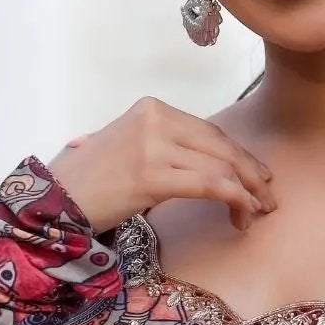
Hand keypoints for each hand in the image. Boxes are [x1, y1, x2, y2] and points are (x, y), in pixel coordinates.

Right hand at [49, 97, 275, 233]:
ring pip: (221, 165)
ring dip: (247, 192)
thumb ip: (166, 146)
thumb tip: (208, 165)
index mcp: (151, 108)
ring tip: (258, 212)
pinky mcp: (153, 175)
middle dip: (251, 173)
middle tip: (269, 196)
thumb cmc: (91, 182)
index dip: (239, 156)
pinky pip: (210, 184)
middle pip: (220, 145)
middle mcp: (155, 119)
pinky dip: (234, 200)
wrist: (55, 199)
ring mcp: (154, 145)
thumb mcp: (130, 148)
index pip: (209, 131)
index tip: (257, 176)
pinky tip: (241, 216)